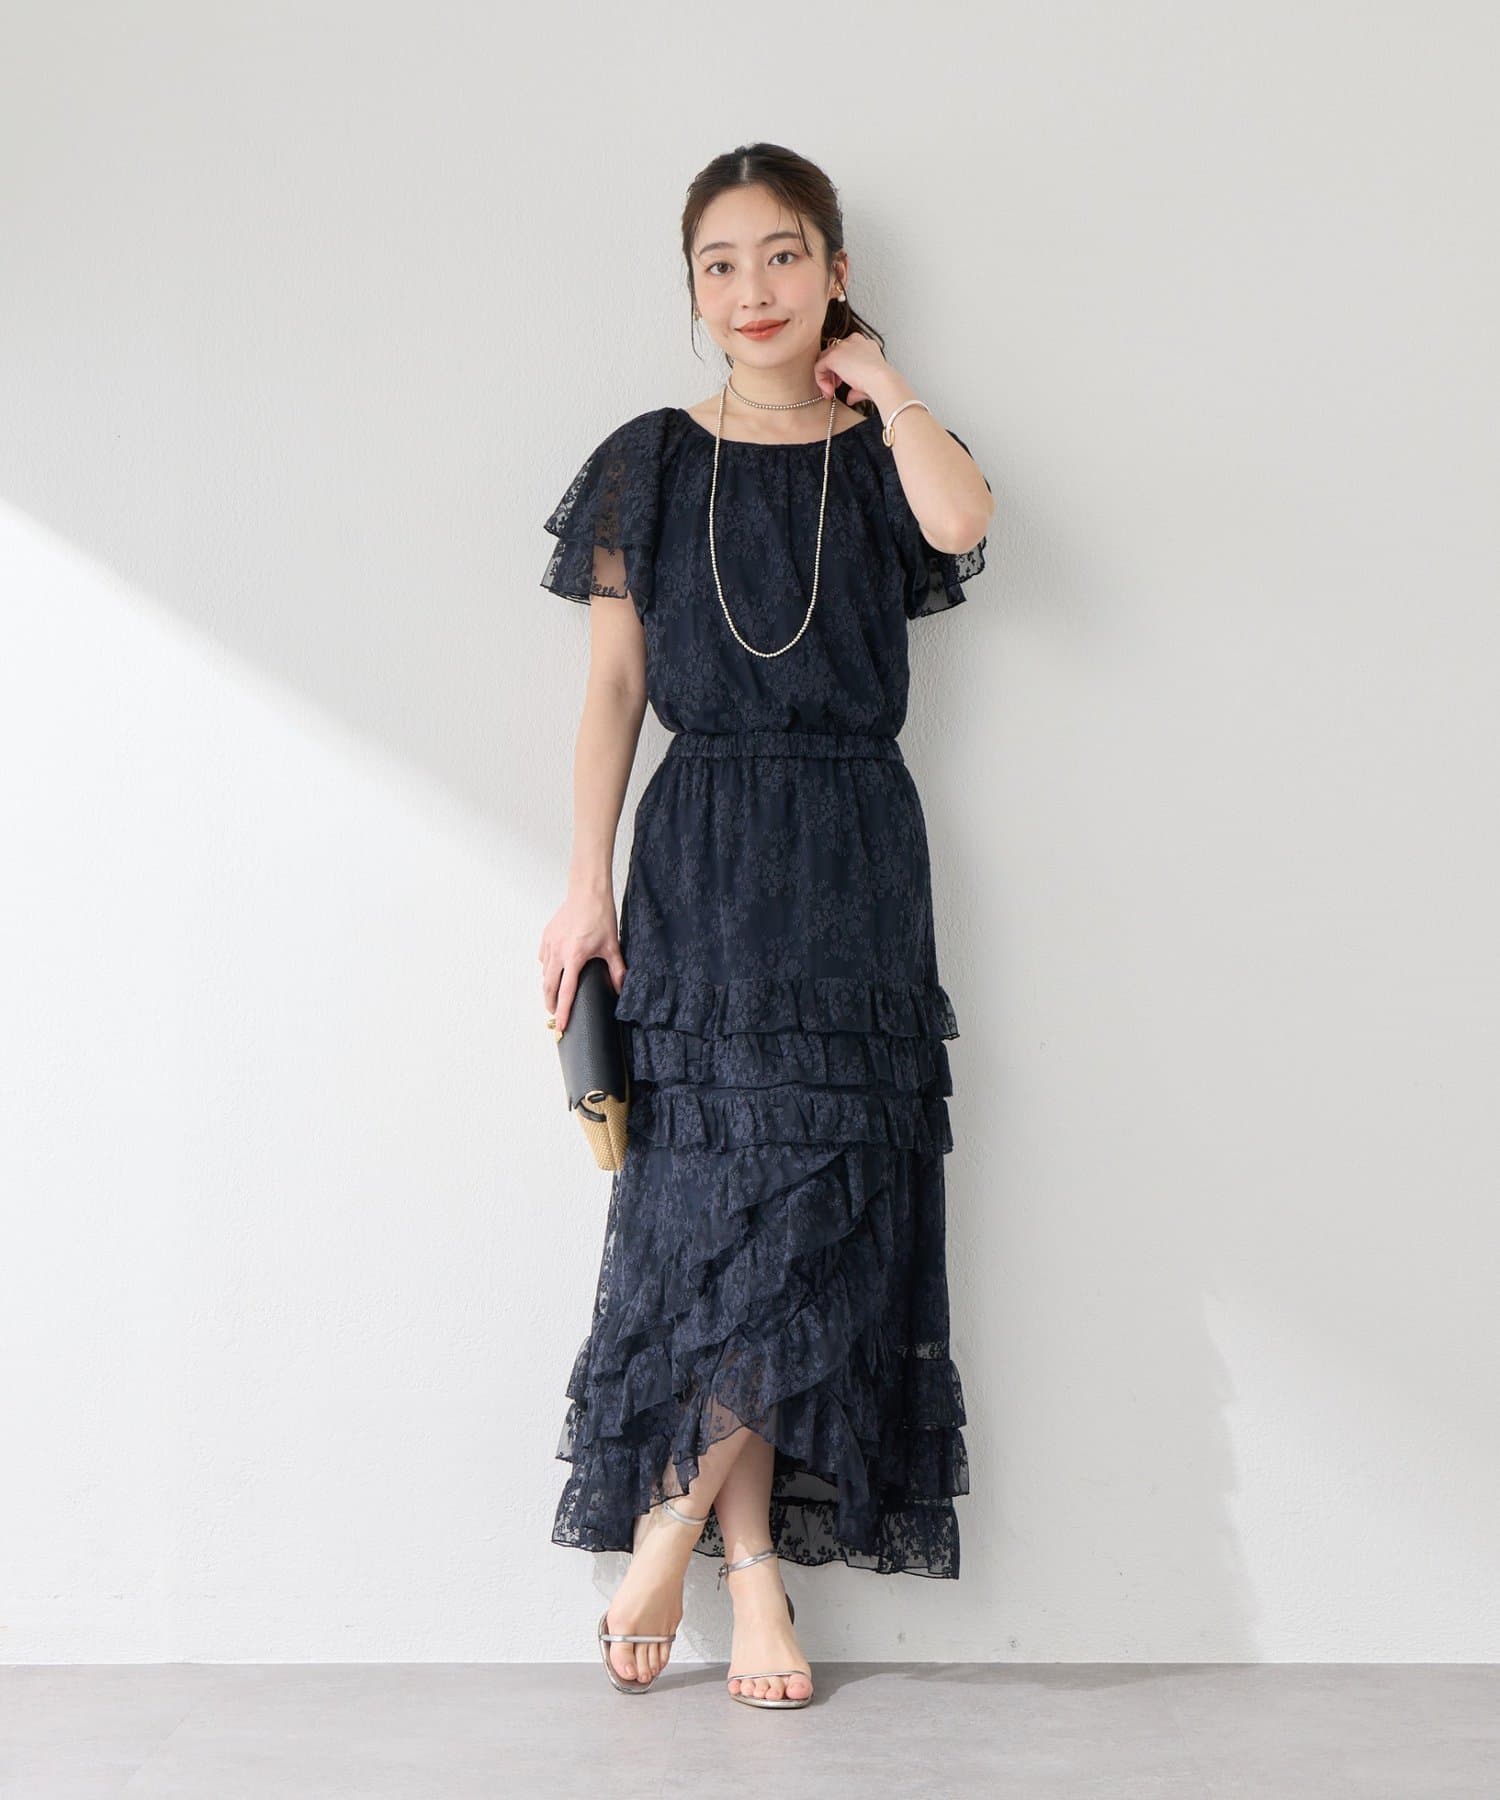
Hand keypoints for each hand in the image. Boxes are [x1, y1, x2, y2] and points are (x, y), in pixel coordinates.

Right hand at [540, 892, 626, 1035]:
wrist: (588, 892)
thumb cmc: (600, 915)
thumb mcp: (612, 945)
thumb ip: (617, 970)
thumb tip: (620, 987)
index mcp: (575, 956)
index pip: (566, 991)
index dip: (563, 1011)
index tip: (562, 1024)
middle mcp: (558, 951)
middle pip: (548, 986)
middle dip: (550, 1004)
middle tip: (554, 1014)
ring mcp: (550, 943)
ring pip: (544, 972)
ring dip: (548, 987)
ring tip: (553, 996)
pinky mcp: (547, 935)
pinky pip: (543, 957)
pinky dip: (546, 967)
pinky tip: (553, 970)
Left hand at [811, 329, 897, 408]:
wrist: (882, 381)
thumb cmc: (881, 383)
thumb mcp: (868, 384)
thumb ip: (856, 389)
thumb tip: (851, 397)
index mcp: (866, 345)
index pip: (846, 353)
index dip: (842, 370)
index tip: (843, 384)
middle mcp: (854, 341)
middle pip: (834, 354)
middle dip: (832, 373)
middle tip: (835, 388)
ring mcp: (843, 347)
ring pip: (825, 360)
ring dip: (826, 378)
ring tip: (832, 392)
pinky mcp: (834, 356)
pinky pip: (819, 367)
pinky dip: (821, 381)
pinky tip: (829, 391)